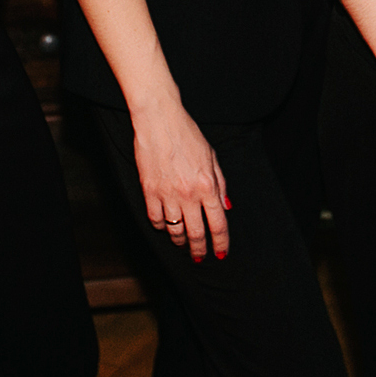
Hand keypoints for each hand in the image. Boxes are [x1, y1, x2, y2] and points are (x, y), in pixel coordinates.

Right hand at [131, 101, 230, 261]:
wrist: (159, 120)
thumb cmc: (187, 134)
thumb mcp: (212, 157)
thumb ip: (220, 184)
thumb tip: (226, 207)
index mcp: (207, 185)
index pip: (218, 224)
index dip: (221, 242)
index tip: (221, 252)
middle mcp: (188, 194)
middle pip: (196, 233)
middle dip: (200, 249)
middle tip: (200, 256)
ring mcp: (167, 194)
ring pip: (175, 230)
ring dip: (180, 241)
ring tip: (183, 243)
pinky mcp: (149, 191)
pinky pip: (155, 219)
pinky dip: (161, 227)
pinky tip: (166, 225)